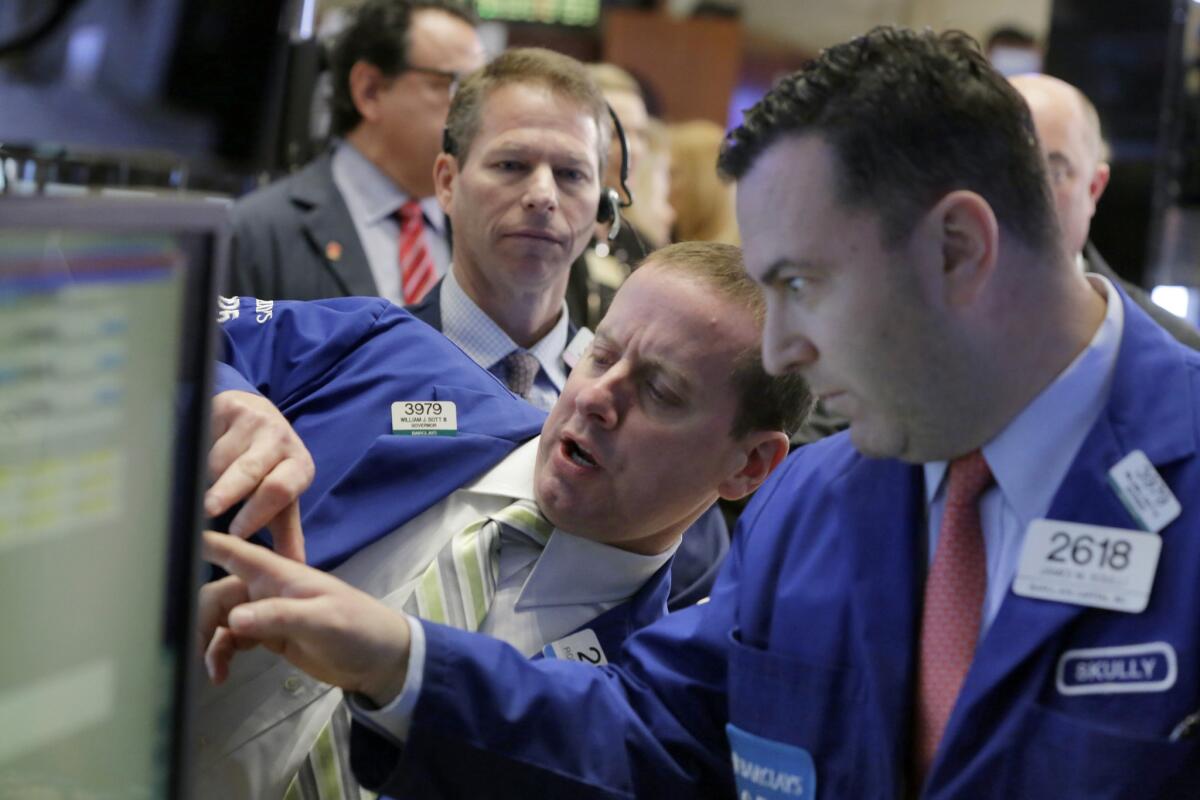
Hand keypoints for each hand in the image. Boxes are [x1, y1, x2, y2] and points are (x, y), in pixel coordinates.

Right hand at [200, 532, 411, 706]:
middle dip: (201, 616)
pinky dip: (221, 654)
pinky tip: (220, 674)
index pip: (235, 551)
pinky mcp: (267, 636)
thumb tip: (232, 621)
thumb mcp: (322, 620)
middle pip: (217, 593)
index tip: (166, 544)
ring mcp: (265, 612)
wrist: (378, 658)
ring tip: (214, 671)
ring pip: (220, 620)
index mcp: (279, 573)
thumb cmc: (357, 627)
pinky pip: (231, 640)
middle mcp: (266, 588)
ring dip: (209, 641)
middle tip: (194, 646)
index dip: (202, 543)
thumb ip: (278, 617)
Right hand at [206, 391, 314, 561]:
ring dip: (204, 476)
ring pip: (219, 456)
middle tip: (208, 509)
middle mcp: (281, 440)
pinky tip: (186, 460)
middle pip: (251, 470)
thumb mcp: (281, 501)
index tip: (237, 532)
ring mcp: (254, 419)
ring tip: (196, 486)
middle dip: (229, 491)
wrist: (256, 417)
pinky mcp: (227, 404)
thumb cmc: (268, 469)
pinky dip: (191, 452)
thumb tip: (294, 568)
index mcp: (299, 467)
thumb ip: (286, 535)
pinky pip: (203, 434)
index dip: (258, 511)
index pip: (280, 490)